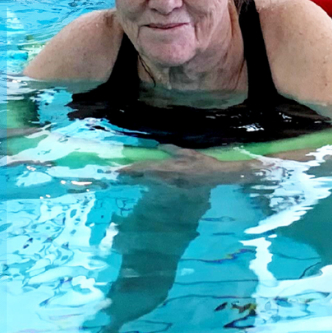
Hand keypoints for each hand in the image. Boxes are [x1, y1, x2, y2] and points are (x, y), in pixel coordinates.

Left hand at [120, 147, 258, 185]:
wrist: (215, 176)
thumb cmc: (203, 162)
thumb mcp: (187, 153)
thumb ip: (172, 149)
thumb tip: (159, 145)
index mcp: (166, 167)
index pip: (143, 168)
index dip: (129, 169)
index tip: (117, 171)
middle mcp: (165, 177)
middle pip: (143, 176)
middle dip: (130, 175)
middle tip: (116, 176)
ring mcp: (169, 184)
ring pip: (149, 181)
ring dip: (138, 179)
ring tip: (126, 178)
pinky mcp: (174, 187)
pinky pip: (158, 184)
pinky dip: (150, 181)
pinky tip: (146, 181)